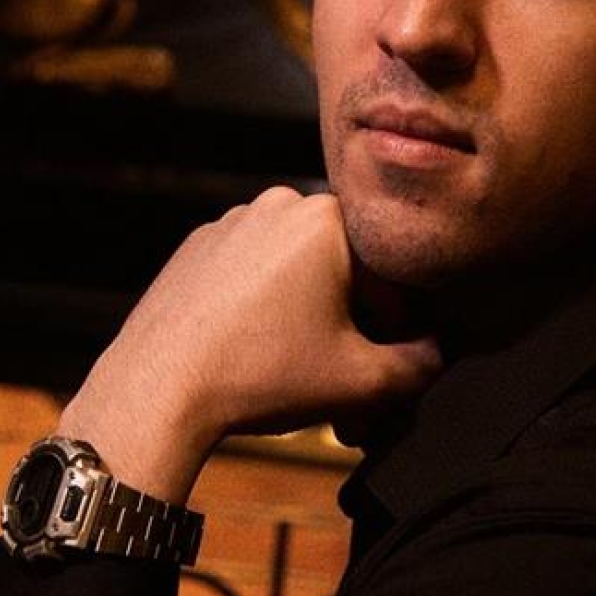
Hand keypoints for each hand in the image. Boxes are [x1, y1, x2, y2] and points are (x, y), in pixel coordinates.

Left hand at [58, 185, 440, 501]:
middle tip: (341, 368)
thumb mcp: (363, 382)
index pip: (390, 265)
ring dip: (309, 306)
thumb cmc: (261, 377)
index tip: (384, 359)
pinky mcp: (196, 246)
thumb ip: (421, 365)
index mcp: (327, 217)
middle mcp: (280, 203)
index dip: (397, 319)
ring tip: (294, 362)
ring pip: (296, 264)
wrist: (156, 392)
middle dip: (352, 313)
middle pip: (343, 261)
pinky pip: (252, 268)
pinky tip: (253, 347)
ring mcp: (232, 221)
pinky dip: (263, 301)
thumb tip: (439, 353)